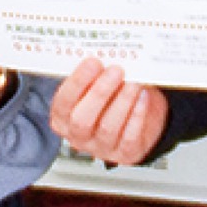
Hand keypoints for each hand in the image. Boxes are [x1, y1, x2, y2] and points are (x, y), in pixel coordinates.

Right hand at [50, 58, 168, 166]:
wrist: (138, 118)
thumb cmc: (112, 97)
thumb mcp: (97, 83)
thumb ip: (95, 73)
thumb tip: (104, 52)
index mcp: (63, 117)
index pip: (63, 102)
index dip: (77, 82)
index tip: (93, 62)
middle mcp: (79, 136)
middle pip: (83, 119)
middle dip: (100, 92)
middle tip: (116, 70)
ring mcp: (101, 148)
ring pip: (108, 128)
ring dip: (122, 101)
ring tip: (133, 82)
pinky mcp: (125, 154)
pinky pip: (129, 137)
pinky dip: (137, 115)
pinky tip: (142, 97)